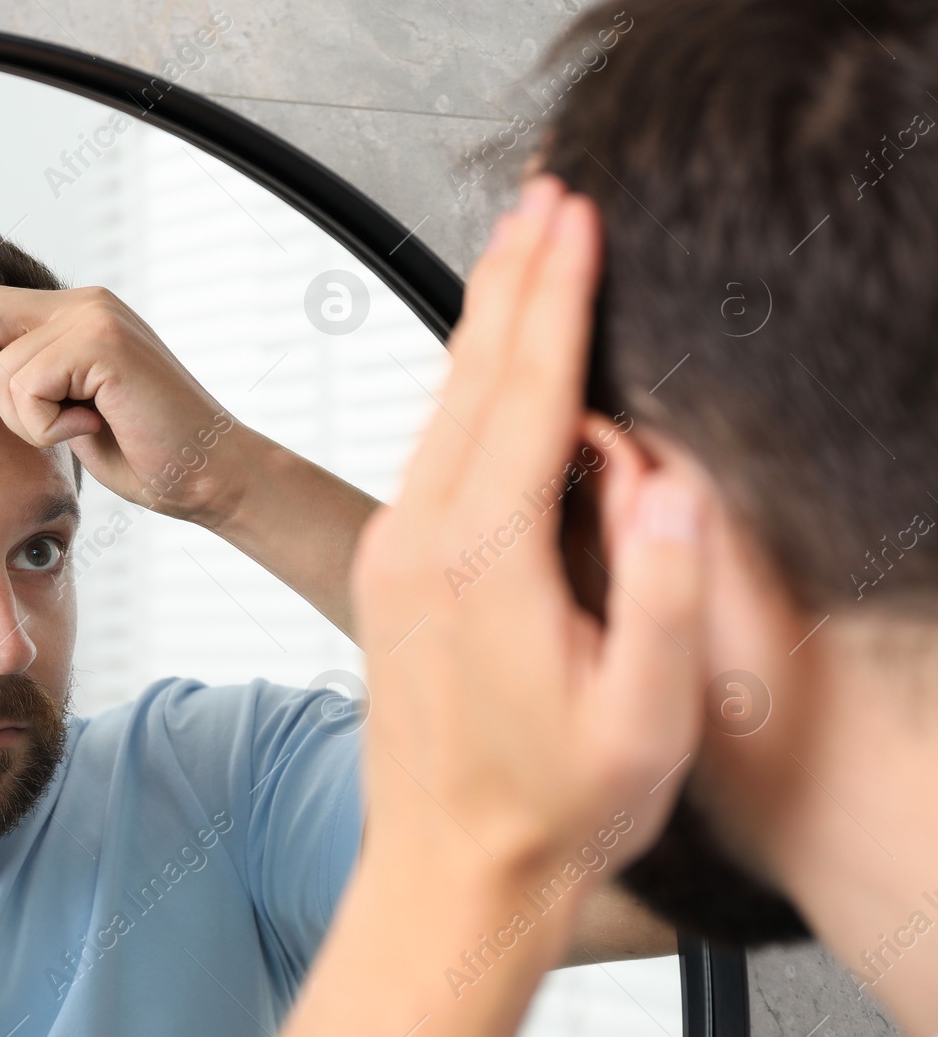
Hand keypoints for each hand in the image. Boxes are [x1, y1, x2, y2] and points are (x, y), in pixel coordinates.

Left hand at [0, 286, 243, 524]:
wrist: (208, 474)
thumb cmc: (146, 454)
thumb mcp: (70, 412)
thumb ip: (31, 382)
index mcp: (73, 314)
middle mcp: (79, 303)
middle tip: (47, 418)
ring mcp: (90, 316)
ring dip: (28, 420)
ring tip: (85, 424)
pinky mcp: (98, 340)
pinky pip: (24, 389)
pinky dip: (49, 427)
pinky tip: (95, 426)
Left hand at [351, 174, 708, 881]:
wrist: (450, 869)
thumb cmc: (548, 809)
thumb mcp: (642, 719)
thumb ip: (661, 594)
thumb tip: (670, 478)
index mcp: (485, 560)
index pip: (527, 394)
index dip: (558, 297)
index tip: (575, 218)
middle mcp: (423, 540)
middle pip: (472, 377)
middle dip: (513, 278)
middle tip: (544, 197)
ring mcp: (398, 553)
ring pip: (443, 406)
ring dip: (484, 323)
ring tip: (517, 251)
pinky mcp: (395, 572)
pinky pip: (430, 449)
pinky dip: (465, 387)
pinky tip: (486, 368)